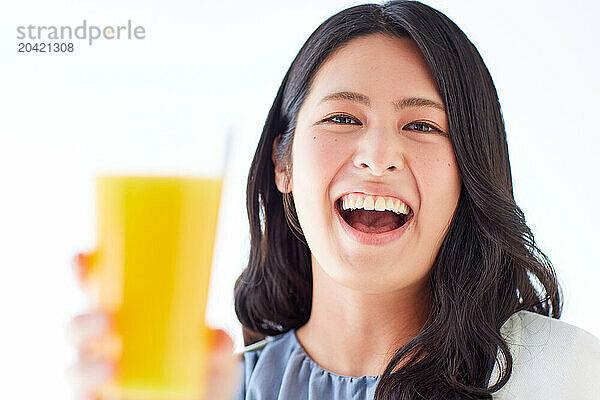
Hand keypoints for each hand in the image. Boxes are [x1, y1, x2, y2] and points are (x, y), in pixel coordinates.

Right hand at [66, 253, 240, 399]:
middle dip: (84, 321)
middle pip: (78, 326)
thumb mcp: (217, 355)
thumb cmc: (201, 373)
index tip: (84, 259)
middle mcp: (107, 344)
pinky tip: (102, 394)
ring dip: (86, 366)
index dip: (84, 271)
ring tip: (112, 369)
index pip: (99, 290)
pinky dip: (87, 394)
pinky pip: (81, 398)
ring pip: (75, 367)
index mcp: (129, 319)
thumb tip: (214, 339)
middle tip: (108, 321)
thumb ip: (219, 343)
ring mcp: (100, 375)